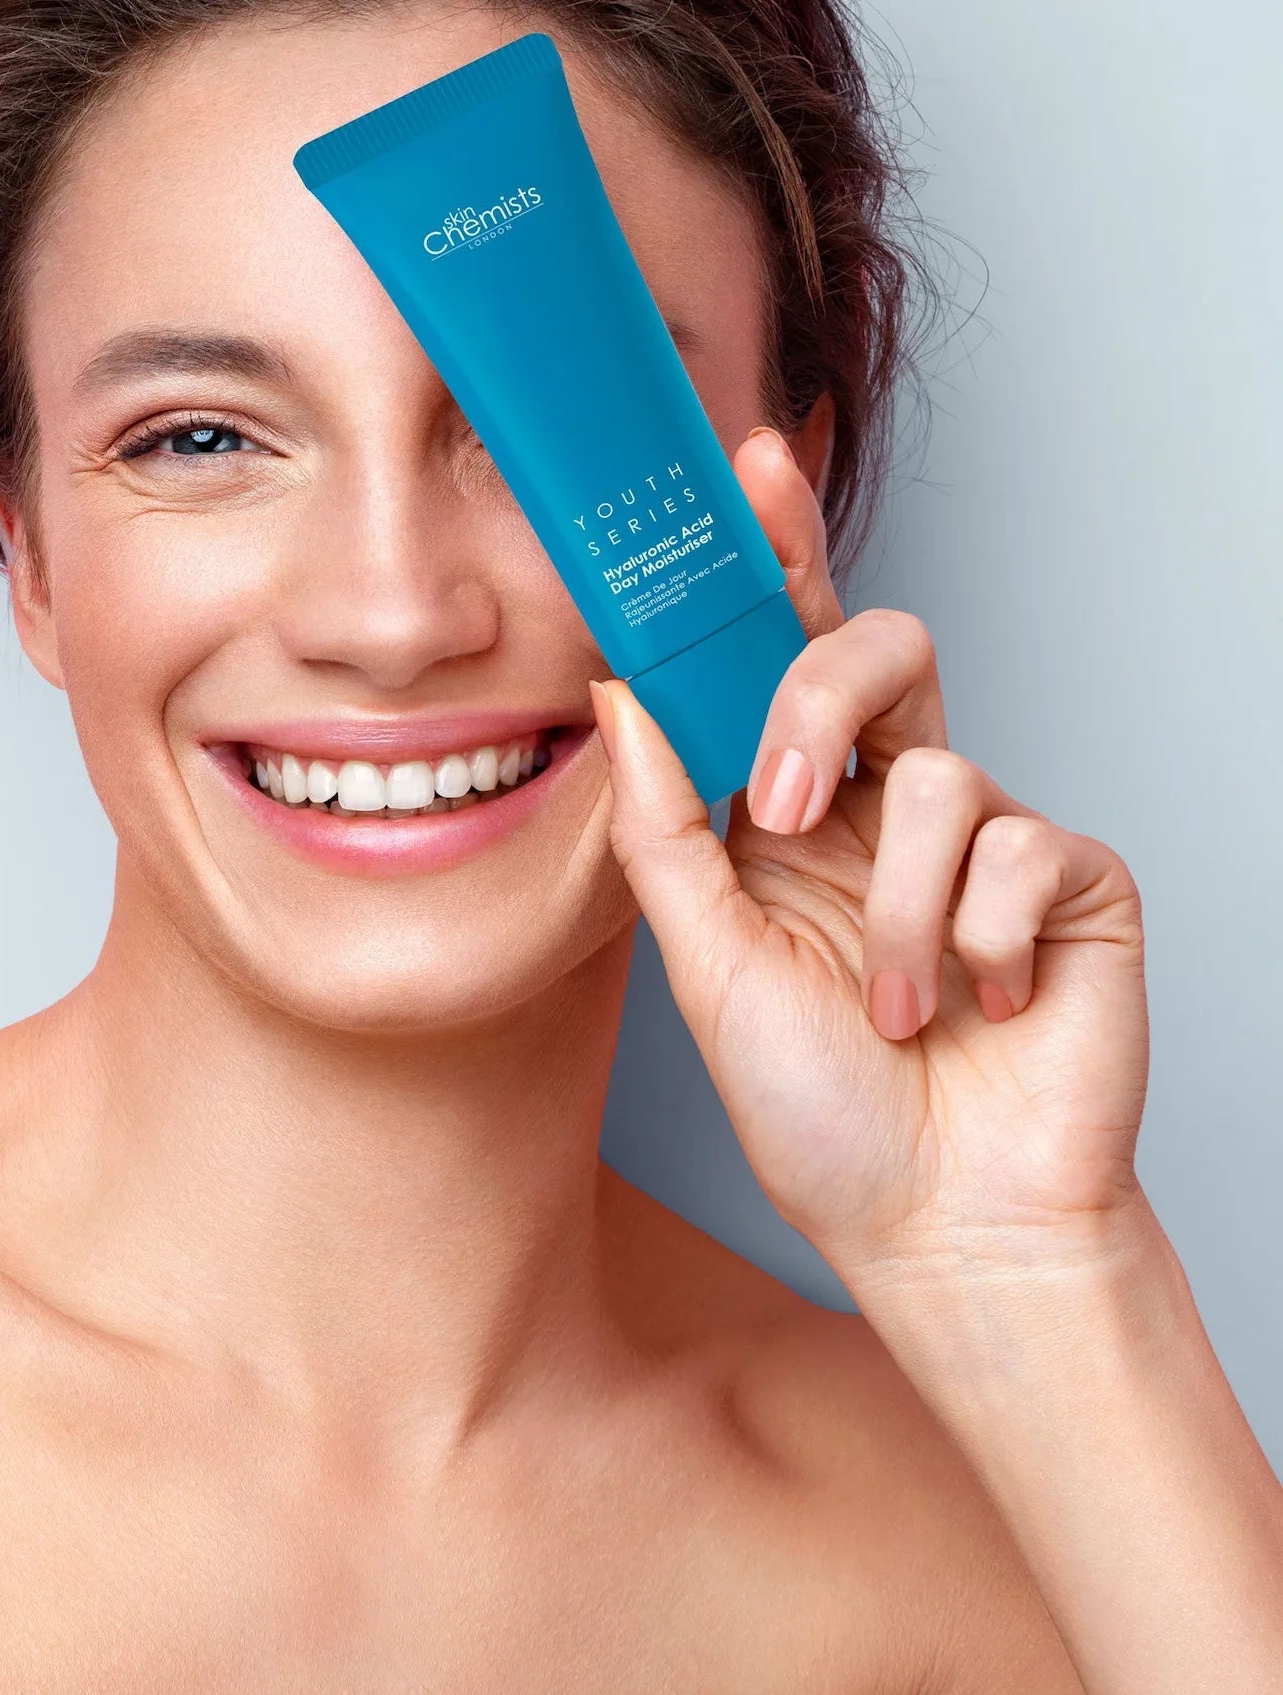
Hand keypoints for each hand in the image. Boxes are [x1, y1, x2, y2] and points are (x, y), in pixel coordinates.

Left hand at [589, 426, 1150, 1287]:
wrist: (946, 1228)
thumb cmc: (825, 1109)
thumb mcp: (710, 965)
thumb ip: (665, 828)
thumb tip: (622, 695)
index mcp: (796, 815)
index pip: (780, 658)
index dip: (774, 559)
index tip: (745, 466)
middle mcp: (888, 806)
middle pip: (879, 650)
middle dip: (821, 698)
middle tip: (780, 805)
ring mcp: (988, 838)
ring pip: (943, 767)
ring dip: (896, 910)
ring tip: (893, 1008)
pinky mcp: (1073, 880)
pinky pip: (1024, 847)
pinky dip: (978, 944)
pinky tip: (979, 1006)